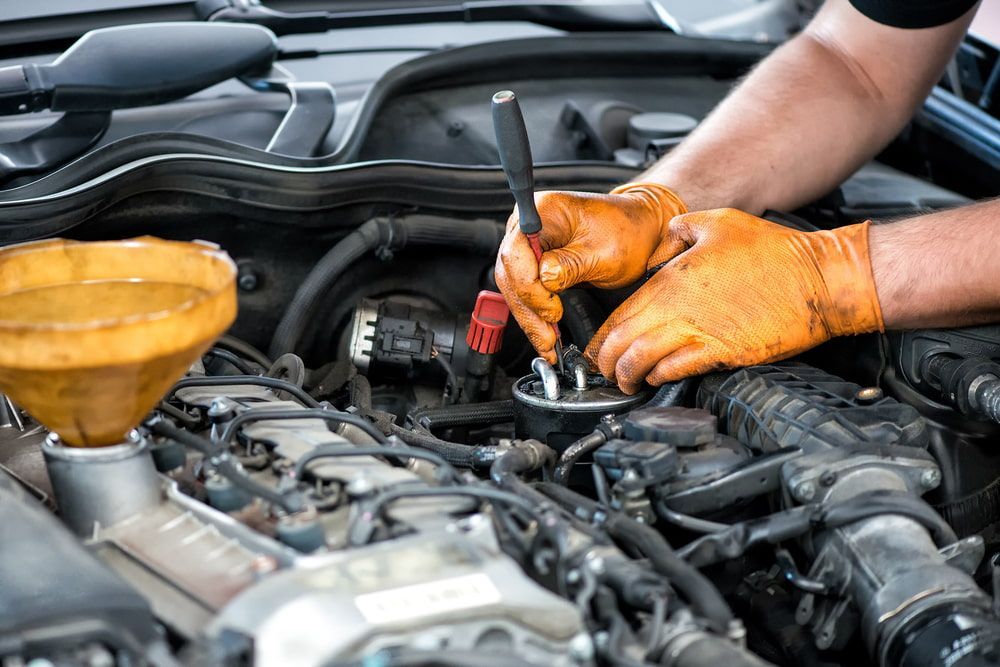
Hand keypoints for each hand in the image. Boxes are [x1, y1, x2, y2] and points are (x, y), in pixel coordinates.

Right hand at [494, 183, 686, 363]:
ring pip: (514, 287)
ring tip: (547, 343)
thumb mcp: (605, 252)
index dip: (530, 287)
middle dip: (528, 309)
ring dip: (529, 317)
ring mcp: (529, 244)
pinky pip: (526, 291)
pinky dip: (535, 314)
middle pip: (511, 273)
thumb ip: (571, 265)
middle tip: (547, 337)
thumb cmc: (627, 232)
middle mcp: (529, 225)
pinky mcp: (534, 262)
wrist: (639, 230)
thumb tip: (545, 280)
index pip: (517, 252)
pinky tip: (545, 333)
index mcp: (544, 211)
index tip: (552, 310)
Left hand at [585, 209, 883, 393]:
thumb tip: (662, 239)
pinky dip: (660, 377)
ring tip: (625, 382)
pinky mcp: (724, 352)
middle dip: (606, 362)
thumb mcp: (717, 222)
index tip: (596, 348)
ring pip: (644, 361)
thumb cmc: (774, 251)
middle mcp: (679, 307)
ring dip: (628, 375)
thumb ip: (679, 230)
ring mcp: (701, 332)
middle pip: (623, 342)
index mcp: (672, 278)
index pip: (620, 313)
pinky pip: (678, 370)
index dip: (602, 336)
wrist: (818, 280)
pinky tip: (657, 378)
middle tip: (603, 371)